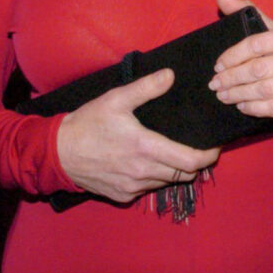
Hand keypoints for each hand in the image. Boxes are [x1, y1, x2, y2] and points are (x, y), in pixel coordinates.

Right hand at [57, 69, 219, 201]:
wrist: (57, 153)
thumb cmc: (88, 124)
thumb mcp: (116, 99)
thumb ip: (146, 88)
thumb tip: (170, 75)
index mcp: (145, 149)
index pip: (190, 162)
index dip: (208, 157)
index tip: (215, 147)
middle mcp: (142, 173)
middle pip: (184, 175)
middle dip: (195, 163)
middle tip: (196, 147)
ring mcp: (132, 187)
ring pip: (166, 183)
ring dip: (174, 171)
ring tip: (173, 152)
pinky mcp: (122, 196)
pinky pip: (147, 190)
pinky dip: (154, 178)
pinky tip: (147, 163)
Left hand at [209, 0, 272, 116]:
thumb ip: (249, 11)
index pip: (256, 44)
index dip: (233, 55)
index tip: (218, 65)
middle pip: (257, 69)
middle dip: (231, 78)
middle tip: (214, 83)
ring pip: (263, 90)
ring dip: (238, 94)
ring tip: (222, 95)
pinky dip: (253, 108)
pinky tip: (241, 105)